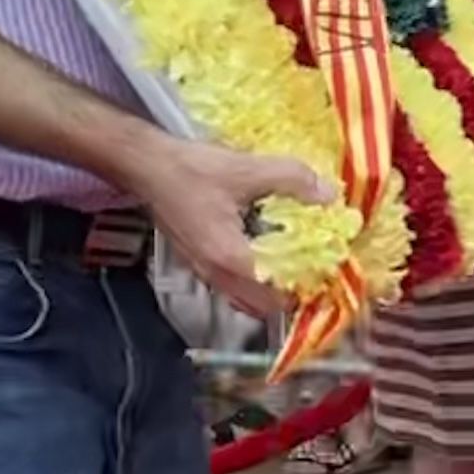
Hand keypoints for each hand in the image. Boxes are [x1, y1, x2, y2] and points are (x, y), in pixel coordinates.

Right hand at [136, 133, 337, 316]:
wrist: (146, 166)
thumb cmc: (190, 169)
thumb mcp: (246, 169)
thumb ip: (292, 180)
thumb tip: (327, 194)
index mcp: (230, 257)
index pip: (278, 292)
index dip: (306, 285)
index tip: (326, 268)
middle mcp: (216, 274)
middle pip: (263, 307)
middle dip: (290, 295)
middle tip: (312, 270)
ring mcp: (203, 272)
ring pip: (245, 302)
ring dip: (269, 292)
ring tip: (290, 266)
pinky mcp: (196, 263)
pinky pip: (230, 288)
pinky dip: (251, 283)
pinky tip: (261, 255)